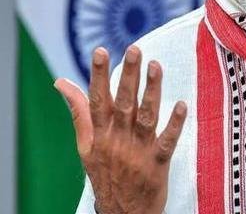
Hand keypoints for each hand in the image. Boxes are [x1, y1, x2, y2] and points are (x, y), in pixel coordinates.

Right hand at [54, 45, 186, 213]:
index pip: (98, 100)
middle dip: (129, 75)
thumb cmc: (105, 172)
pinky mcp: (156, 163)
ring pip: (145, 117)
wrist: (121, 213)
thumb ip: (79, 111)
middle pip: (124, 103)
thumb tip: (61, 81)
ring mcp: (138, 151)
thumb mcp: (85, 145)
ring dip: (152, 91)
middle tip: (135, 49)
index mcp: (100, 134)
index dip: (99, 75)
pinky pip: (167, 141)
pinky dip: (174, 124)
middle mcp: (117, 140)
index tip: (101, 50)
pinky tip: (182, 105)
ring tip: (157, 66)